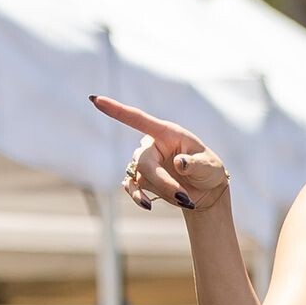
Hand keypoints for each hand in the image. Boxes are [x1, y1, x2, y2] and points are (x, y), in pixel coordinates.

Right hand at [91, 95, 230, 212]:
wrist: (206, 191)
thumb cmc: (209, 170)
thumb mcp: (210, 165)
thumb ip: (195, 164)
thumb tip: (179, 163)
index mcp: (167, 133)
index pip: (138, 119)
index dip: (117, 110)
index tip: (95, 100)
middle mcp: (152, 145)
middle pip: (143, 160)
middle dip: (162, 181)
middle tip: (184, 198)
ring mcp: (145, 163)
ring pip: (139, 175)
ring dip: (158, 190)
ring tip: (184, 201)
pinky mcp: (142, 179)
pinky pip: (131, 186)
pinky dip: (137, 196)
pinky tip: (147, 204)